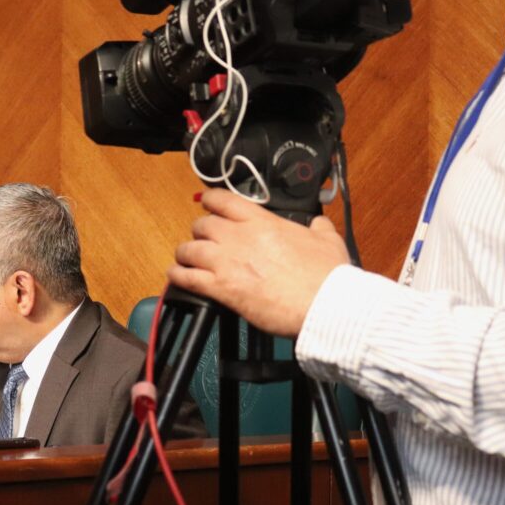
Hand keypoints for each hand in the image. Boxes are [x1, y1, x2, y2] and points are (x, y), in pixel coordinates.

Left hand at [167, 188, 350, 336]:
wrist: (323, 304)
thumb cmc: (326, 275)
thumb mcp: (327, 240)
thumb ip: (318, 228)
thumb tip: (319, 223)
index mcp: (261, 221)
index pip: (223, 200)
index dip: (211, 200)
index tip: (208, 204)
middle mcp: (238, 237)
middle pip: (202, 225)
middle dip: (200, 231)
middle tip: (204, 239)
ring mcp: (226, 262)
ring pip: (189, 249)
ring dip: (186, 253)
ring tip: (187, 259)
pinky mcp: (220, 288)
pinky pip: (186, 277)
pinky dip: (178, 276)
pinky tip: (177, 276)